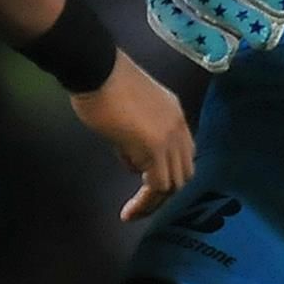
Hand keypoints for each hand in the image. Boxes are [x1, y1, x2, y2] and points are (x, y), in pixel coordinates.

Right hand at [69, 49, 195, 221]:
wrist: (98, 70)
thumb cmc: (104, 86)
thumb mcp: (127, 116)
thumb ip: (135, 140)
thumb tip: (133, 161)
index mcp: (175, 115)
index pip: (183, 153)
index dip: (168, 173)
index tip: (147, 189)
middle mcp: (179, 126)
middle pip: (184, 170)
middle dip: (165, 192)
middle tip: (142, 206)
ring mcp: (170, 136)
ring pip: (174, 182)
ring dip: (155, 202)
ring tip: (134, 214)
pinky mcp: (155, 147)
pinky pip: (158, 184)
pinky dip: (146, 202)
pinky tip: (129, 212)